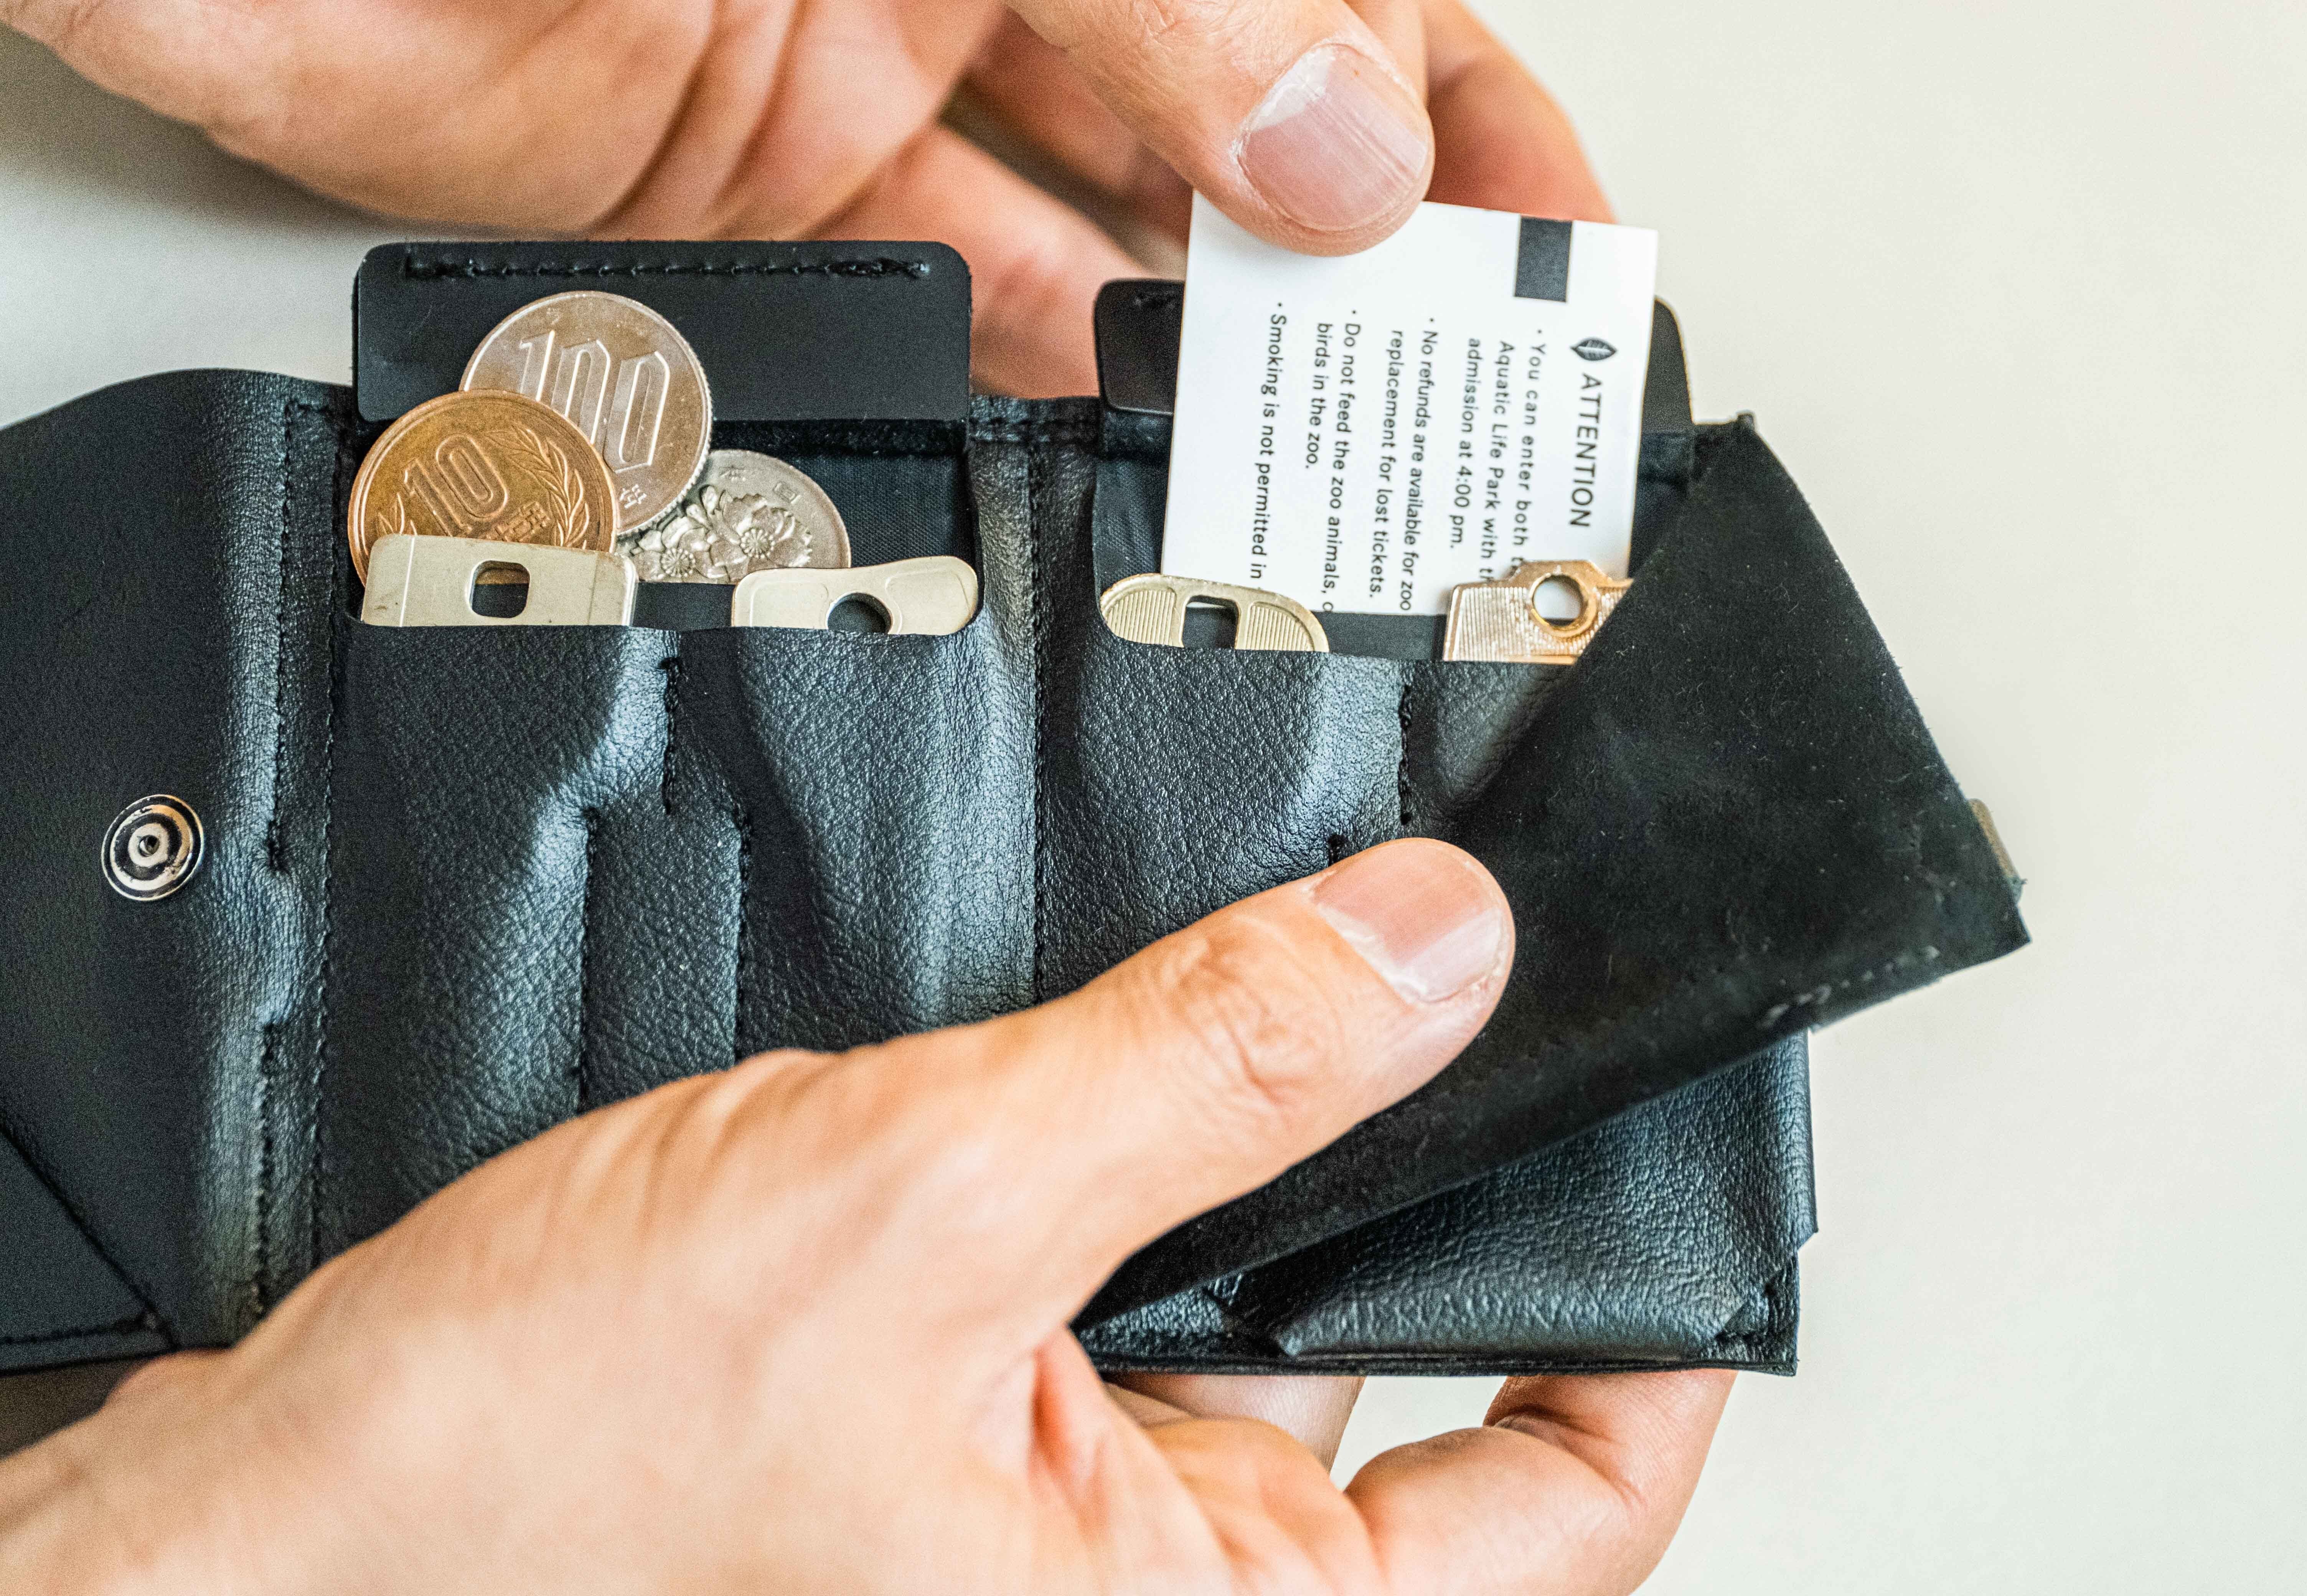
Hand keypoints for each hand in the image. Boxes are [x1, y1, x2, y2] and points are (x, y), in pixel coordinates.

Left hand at [0, 0, 1608, 393]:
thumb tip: (1345, 141)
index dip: (1462, 112)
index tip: (1559, 248)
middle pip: (1227, 138)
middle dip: (1353, 269)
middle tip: (1447, 406)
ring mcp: (858, 91)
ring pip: (1086, 256)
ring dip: (1200, 365)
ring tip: (1308, 477)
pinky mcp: (728, 210)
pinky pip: (916, 333)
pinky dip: (1015, 407)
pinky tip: (1104, 468)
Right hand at [0, 840, 1727, 1593]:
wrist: (302, 1517)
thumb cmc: (543, 1480)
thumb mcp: (928, 1211)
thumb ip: (1209, 1067)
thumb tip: (1427, 951)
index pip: (1556, 1505)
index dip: (1650, 1335)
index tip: (1677, 1171)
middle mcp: (1149, 1588)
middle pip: (1404, 1365)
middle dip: (1406, 1171)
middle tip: (1429, 992)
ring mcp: (1053, 1509)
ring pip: (1254, 1294)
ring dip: (1251, 1138)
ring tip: (1234, 993)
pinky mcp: (963, 1428)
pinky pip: (1116, 1273)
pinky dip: (1131, 1150)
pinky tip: (1097, 1046)